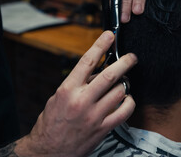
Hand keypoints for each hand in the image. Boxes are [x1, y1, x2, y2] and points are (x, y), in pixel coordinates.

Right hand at [15, 31, 136, 156]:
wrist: (48, 151)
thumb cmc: (51, 123)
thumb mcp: (58, 98)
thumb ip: (77, 84)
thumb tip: (97, 72)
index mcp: (68, 90)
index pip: (87, 61)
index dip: (100, 45)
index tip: (110, 36)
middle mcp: (82, 101)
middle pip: (110, 75)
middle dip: (125, 62)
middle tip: (132, 57)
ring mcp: (94, 116)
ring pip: (119, 92)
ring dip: (125, 84)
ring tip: (125, 82)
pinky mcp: (103, 129)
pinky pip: (124, 112)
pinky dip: (129, 103)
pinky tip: (127, 100)